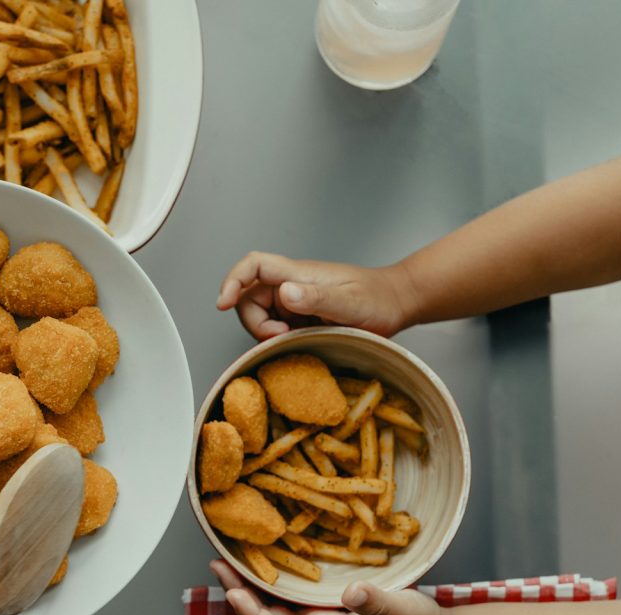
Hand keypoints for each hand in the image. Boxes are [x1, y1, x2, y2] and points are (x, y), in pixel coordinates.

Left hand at [209, 559, 451, 614]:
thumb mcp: (402, 613)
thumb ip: (377, 603)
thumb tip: (351, 592)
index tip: (232, 594)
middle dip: (238, 594)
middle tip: (217, 565)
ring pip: (274, 605)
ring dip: (250, 585)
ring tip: (228, 558)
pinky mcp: (326, 606)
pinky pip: (290, 595)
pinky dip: (272, 578)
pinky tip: (264, 559)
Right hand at [216, 252, 418, 339]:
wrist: (397, 304)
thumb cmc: (378, 298)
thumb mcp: (349, 302)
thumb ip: (317, 297)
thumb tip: (284, 294)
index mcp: (297, 274)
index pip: (253, 266)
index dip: (232, 281)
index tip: (223, 304)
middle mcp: (291, 285)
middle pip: (249, 298)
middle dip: (254, 322)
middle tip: (280, 336)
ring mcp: (295, 302)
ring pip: (260, 316)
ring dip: (268, 332)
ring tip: (295, 339)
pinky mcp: (301, 317)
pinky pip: (276, 327)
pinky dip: (279, 339)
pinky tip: (300, 342)